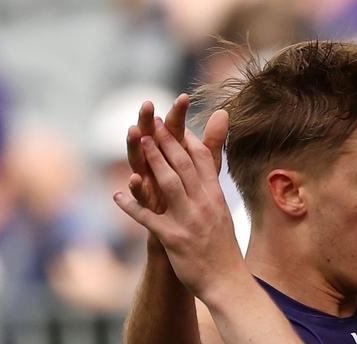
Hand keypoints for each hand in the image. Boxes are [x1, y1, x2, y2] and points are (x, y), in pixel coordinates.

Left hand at [113, 110, 240, 299]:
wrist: (227, 282)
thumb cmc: (223, 250)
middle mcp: (204, 205)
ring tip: (139, 142)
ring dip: (153, 160)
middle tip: (151, 122)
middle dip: (166, 141)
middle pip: (183, 165)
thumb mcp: (222, 214)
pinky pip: (148, 218)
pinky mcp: (174, 239)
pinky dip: (131, 206)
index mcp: (215, 197)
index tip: (174, 123)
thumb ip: (212, 189)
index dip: (186, 139)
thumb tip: (209, 172)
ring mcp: (189, 221)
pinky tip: (116, 195)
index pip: (202, 160)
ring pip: (169, 184)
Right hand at [125, 94, 225, 214]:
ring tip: (133, 130)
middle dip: (149, 121)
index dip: (178, 114)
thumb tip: (223, 112)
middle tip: (148, 104)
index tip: (184, 97)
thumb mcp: (206, 170)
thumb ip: (212, 143)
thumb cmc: (194, 197)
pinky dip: (135, 188)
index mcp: (171, 154)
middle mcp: (156, 164)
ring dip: (133, 147)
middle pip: (151, 138)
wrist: (188, 234)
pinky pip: (138, 195)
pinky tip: (134, 178)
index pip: (174, 129)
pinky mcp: (146, 205)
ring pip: (138, 162)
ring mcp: (149, 184)